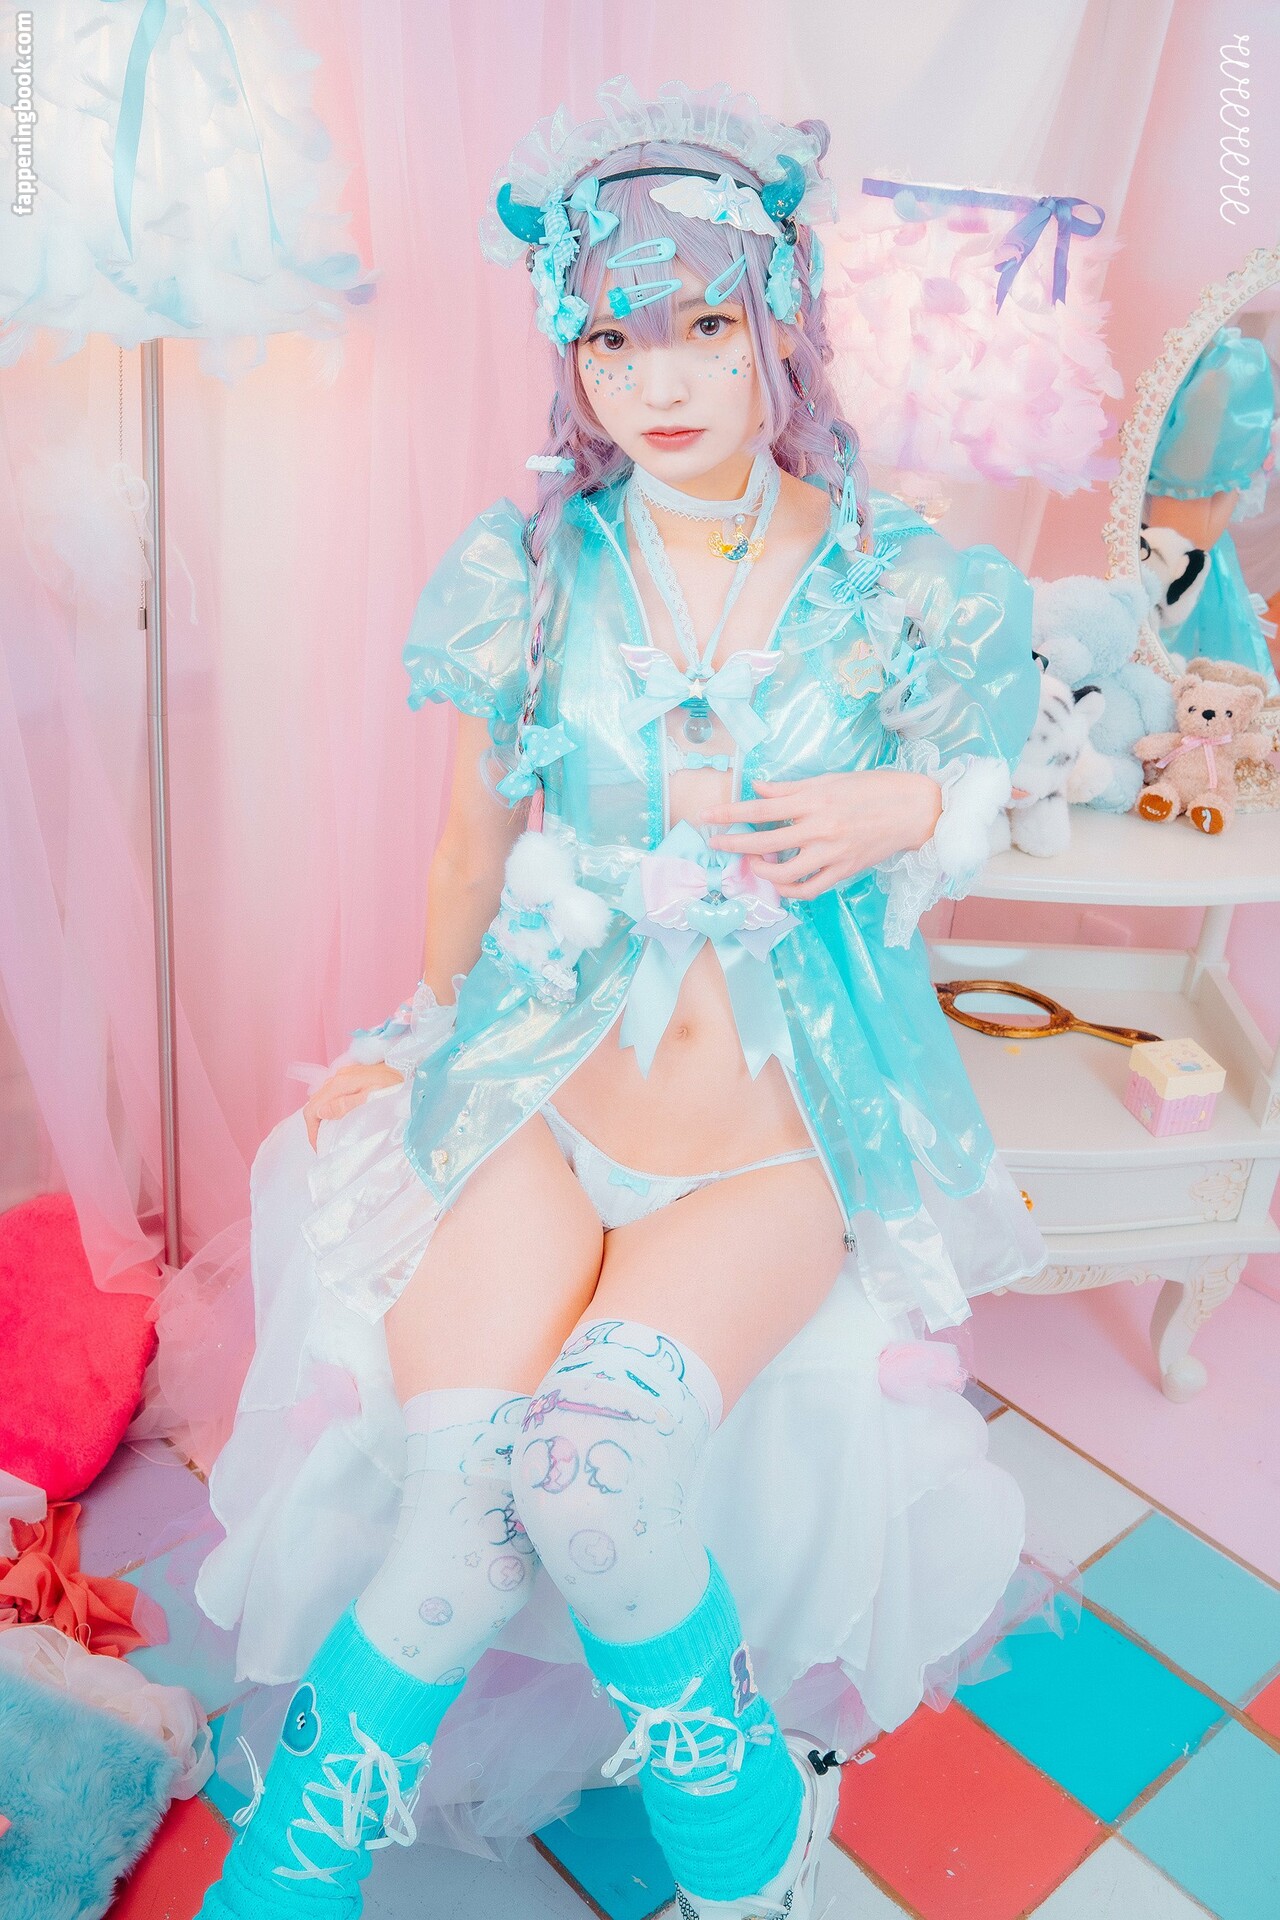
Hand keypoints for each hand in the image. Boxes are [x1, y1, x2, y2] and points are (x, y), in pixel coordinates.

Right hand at [304, 1062, 403, 1150]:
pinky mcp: (352, 1074)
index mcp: (340, 1083)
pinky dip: (330, 1106)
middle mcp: (338, 1076)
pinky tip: (339, 1116)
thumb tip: (322, 1112)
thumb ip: (346, 1105)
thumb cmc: (396, 1086)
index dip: (312, 1130)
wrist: (412, 1067)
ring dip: (322, 1115)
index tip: (319, 1147)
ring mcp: (345, 1074)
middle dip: (315, 1125)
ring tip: (330, 1133)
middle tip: (324, 1143)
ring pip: (323, 1097)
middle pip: (315, 1102)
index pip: (312, 1108)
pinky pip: (333, 1092)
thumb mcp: (373, 1099)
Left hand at [702, 770, 943, 901]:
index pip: (761, 810)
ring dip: (761, 871)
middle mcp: (819, 829)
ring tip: (753, 863)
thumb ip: (791, 789)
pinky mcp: (843, 872)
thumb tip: (758, 789)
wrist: (912, 810)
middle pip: (764, 843)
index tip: (706, 817)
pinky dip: (789, 889)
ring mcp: (831, 854)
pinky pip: (809, 889)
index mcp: (814, 801)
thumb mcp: (829, 780)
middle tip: (714, 844)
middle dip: (733, 845)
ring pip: (784, 873)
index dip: (729, 814)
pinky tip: (780, 881)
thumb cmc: (872, 788)